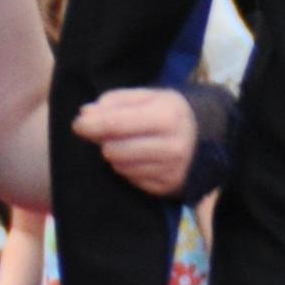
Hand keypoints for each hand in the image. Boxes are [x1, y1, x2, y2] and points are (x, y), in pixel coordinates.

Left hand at [72, 86, 200, 195]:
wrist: (206, 137)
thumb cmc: (169, 112)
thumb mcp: (148, 96)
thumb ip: (115, 101)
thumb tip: (86, 115)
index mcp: (167, 116)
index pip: (116, 124)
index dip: (90, 124)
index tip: (78, 124)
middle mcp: (172, 146)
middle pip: (114, 150)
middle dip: (105, 141)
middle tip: (110, 134)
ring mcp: (171, 170)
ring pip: (120, 167)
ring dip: (116, 156)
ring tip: (128, 145)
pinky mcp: (168, 188)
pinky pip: (131, 180)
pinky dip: (129, 169)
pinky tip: (140, 158)